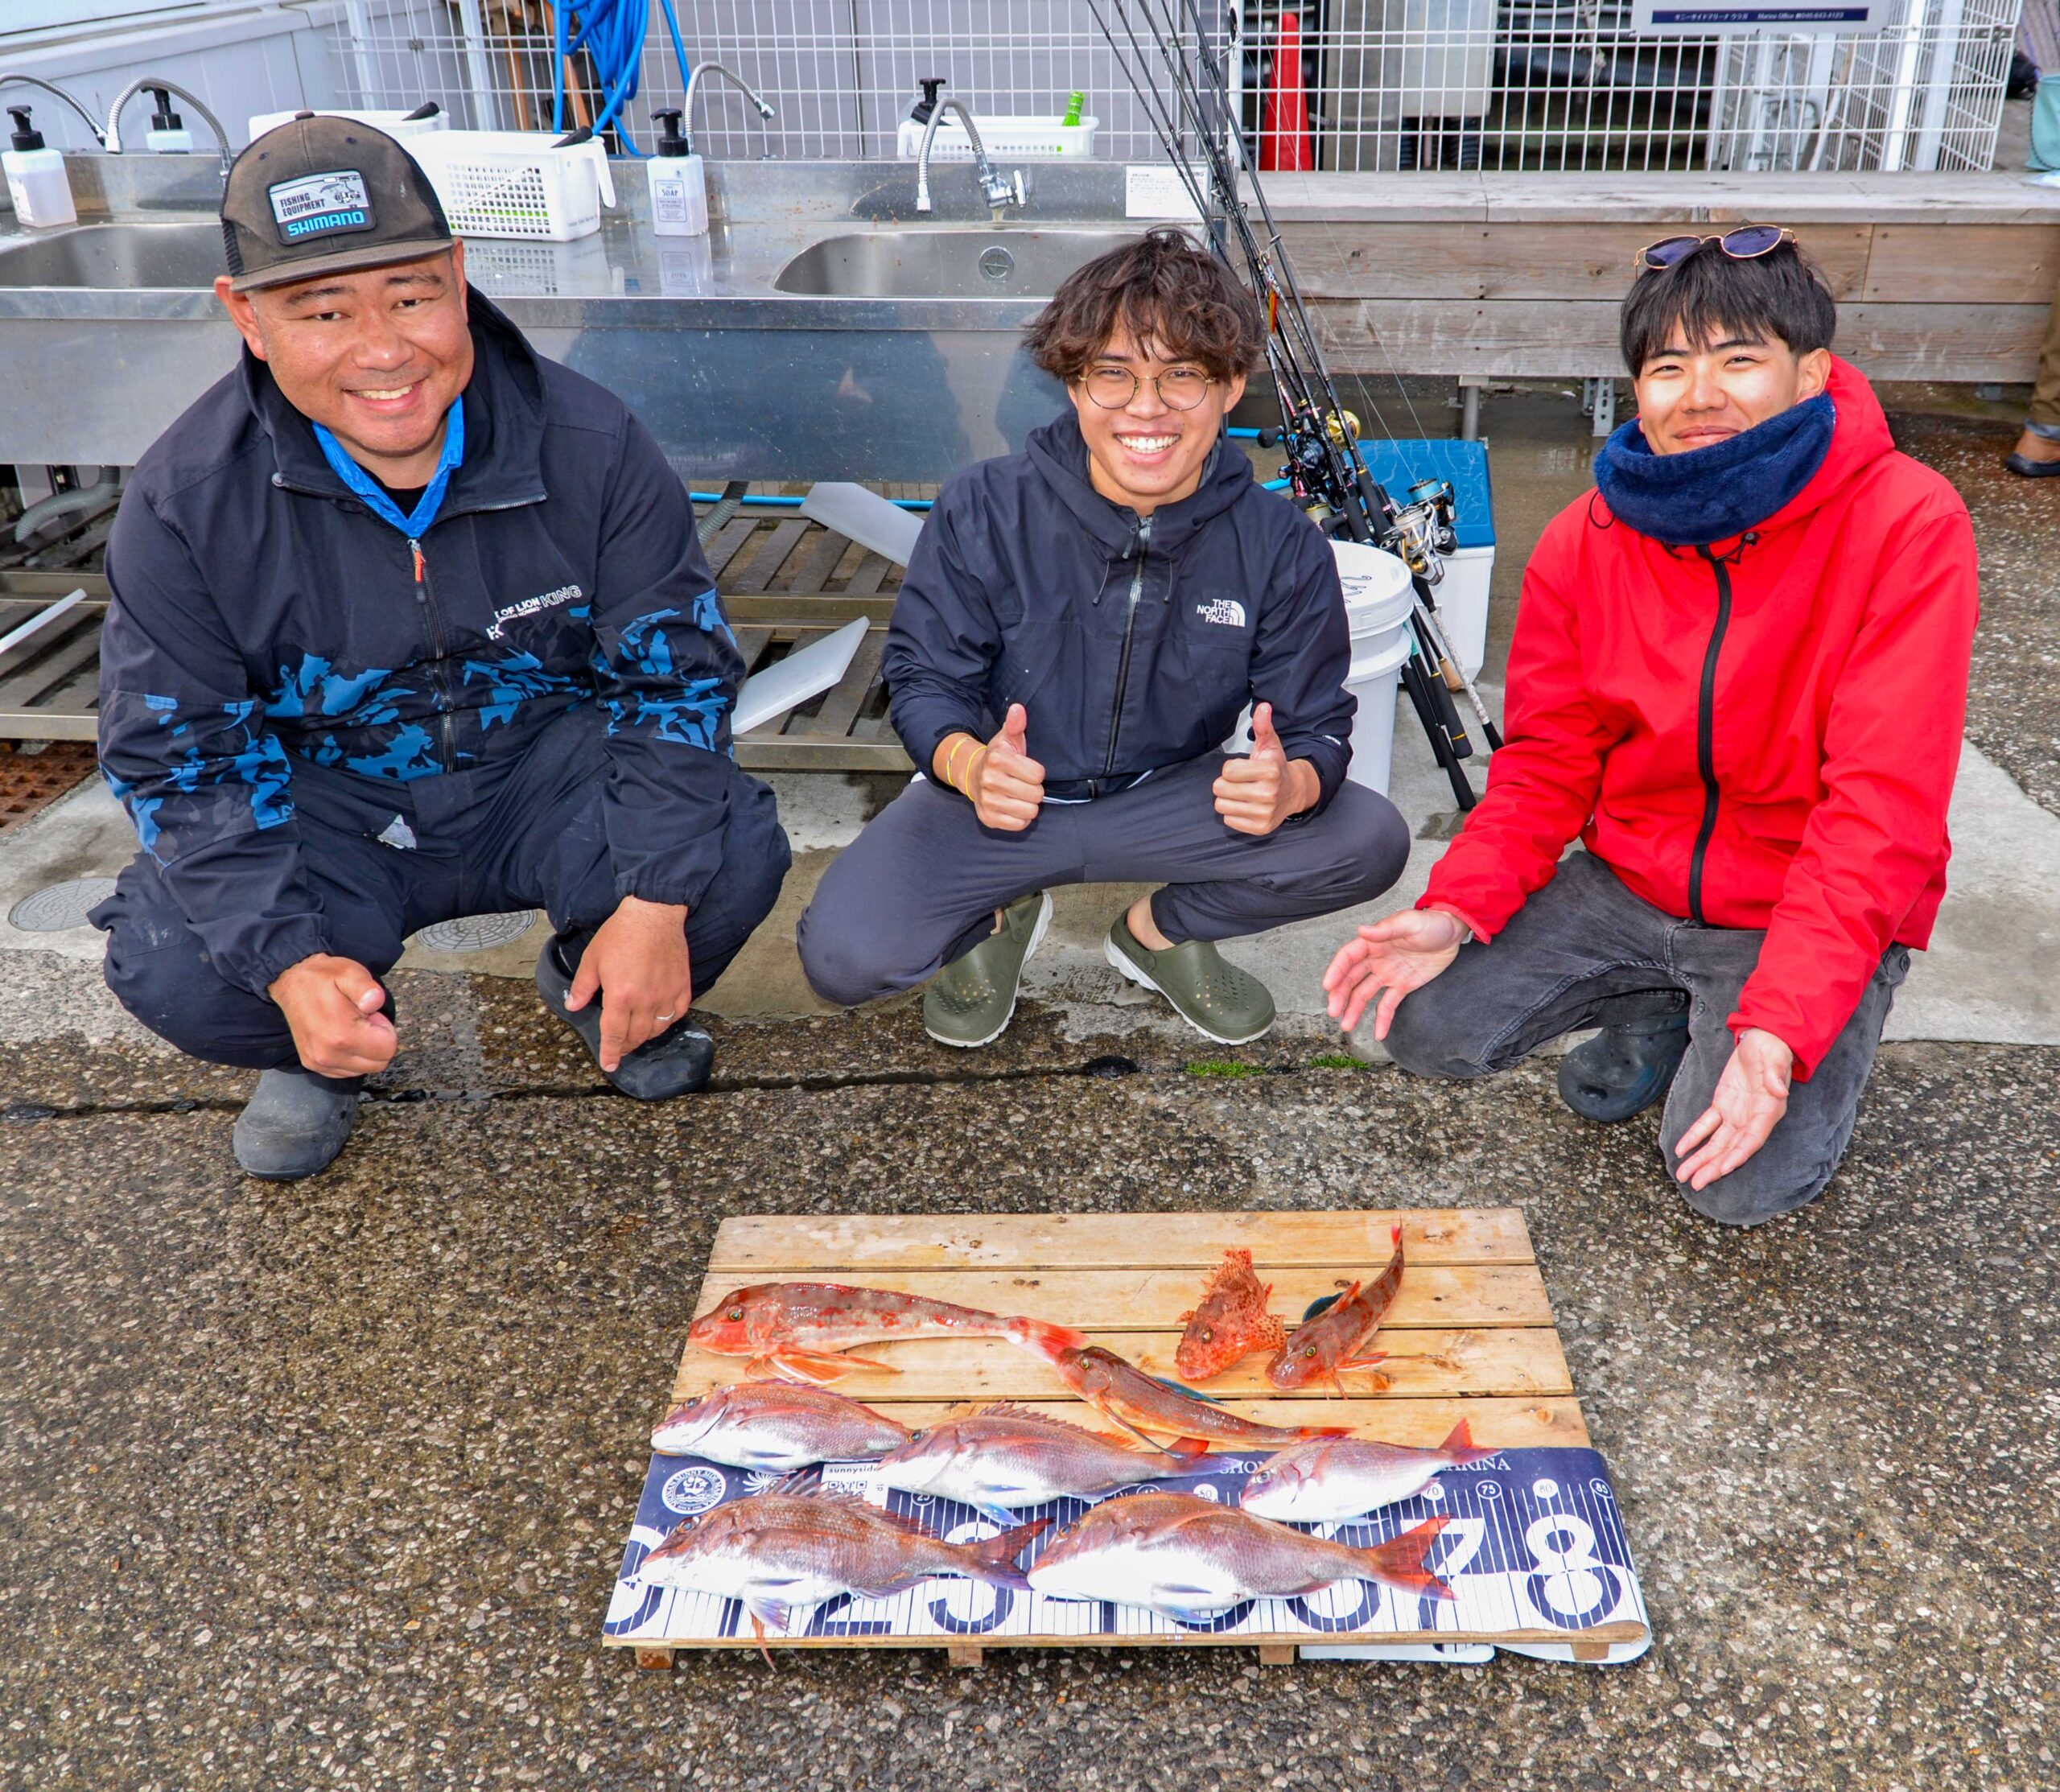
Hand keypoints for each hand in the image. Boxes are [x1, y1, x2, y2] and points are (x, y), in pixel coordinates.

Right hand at [269, 953, 397, 1078]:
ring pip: (363, 1069)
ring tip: (350, 1026)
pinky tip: (341, 1036)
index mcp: (342, 1035)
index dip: (386, 1030)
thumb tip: (375, 1001)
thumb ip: (366, 988)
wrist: (291, 983)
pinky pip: (347, 1071)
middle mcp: (329, 1055)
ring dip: (364, 1050)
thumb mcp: (349, 973)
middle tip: (362, 1020)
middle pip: (378, 1063)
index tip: (370, 1015)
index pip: (387, 1049)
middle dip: (377, 1042)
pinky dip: (351, 1056)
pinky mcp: (313, 1064)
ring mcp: (319, 1063)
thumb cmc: (322, 978)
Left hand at [566, 894, 693, 1071]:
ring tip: (637, 1033)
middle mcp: (644, 1000)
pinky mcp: (682, 987)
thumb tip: (572, 1006)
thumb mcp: (593, 959)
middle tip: (621, 1046)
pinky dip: (667, 1021)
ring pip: (657, 1029)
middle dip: (626, 1046)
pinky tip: (659, 1018)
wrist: (653, 914)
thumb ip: (582, 987)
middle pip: (636, 1036)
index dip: (611, 1053)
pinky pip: (676, 1014)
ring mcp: (665, 995)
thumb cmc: (622, 933)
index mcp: (620, 996)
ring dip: (645, 1035)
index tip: (610, 1065)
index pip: (614, 1035)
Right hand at [947, 704, 1044, 831]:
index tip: (1025, 769)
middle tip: (1022, 784)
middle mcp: (989, 780)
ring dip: (1028, 805)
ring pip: (1030, 811)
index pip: (1038, 775)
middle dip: (1034, 790)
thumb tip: (1018, 708)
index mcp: (997, 759)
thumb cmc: (999, 758)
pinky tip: (1012, 807)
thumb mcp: (1007, 739)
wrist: (973, 776)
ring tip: (1018, 795)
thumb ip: (1016, 724)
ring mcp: (987, 801)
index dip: (1036, 772)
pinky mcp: (987, 818)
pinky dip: (1020, 818)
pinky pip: (1019, 824)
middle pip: (1036, 795)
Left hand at [1213, 703, 1316, 837]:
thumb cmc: (1276, 768)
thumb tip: (1263, 706)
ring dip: (1228, 799)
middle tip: (1241, 782)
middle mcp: (1269, 794)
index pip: (1226, 771)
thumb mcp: (1270, 745)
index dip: (1231, 768)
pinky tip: (1247, 806)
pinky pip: (1229, 820)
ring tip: (1243, 794)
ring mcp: (1265, 814)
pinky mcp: (1260, 828)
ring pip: (1221, 805)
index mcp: (1270, 772)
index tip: (1244, 769)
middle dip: (1227, 784)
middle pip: (1220, 789)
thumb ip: (1263, 726)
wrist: (1294, 792)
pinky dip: (1234, 813)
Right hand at [1322, 908, 1467, 1037]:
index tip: (1327, 985)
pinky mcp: (1402, 986)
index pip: (1348, 957)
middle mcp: (1375, 960)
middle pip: (1351, 979)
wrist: (1453, 933)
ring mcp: (1388, 974)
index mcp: (1373, 942)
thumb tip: (1361, 930)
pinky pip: (1389, 1005)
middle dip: (1340, 995)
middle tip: (1333, 1011)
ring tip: (1346, 1026)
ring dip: (1354, 1009)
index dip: (1336, 970)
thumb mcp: (1409, 922)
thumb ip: (1385, 929)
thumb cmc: (1430, 923)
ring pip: (1365, 994)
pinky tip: (1378, 1034)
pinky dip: (1382, 1019)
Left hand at [1672, 1027, 1793, 1190]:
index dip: (1738, 1155)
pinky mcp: (1723, 1105)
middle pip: (1730, 1148)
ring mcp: (1736, 1114)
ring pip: (1716, 1142)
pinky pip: (1706, 1125)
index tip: (1722, 1169)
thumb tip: (1779, 1091)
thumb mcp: (1775, 1060)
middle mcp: (1751, 1119)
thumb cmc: (1772, 1051)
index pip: (1752, 1139)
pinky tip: (1680, 1150)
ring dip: (1700, 1159)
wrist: (1763, 1041)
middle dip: (1713, 1166)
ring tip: (1683, 1175)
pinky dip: (1693, 1137)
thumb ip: (1776, 1076)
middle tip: (1695, 1183)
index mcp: (1768, 1112)